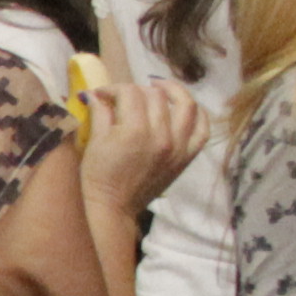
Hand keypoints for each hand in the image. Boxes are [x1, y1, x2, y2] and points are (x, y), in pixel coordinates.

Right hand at [77, 77, 204, 216]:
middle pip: (156, 96)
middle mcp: (162, 135)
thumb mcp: (93, 142)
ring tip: (160, 88)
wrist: (113, 207)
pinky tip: (185, 107)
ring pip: (186, 105)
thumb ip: (99, 113)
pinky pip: (202, 128)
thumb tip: (96, 94)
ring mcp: (179, 146)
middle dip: (137, 89)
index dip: (114, 88)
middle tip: (124, 96)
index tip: (102, 94)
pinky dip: (197, 113)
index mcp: (134, 131)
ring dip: (173, 91)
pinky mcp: (186, 156)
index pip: (130, 93)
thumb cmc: (97, 176)